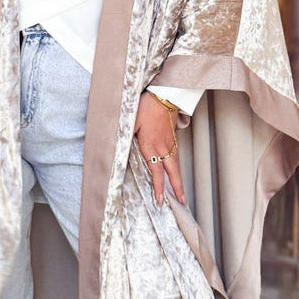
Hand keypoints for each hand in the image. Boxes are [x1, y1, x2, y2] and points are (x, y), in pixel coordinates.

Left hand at [134, 92, 185, 207]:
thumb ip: (124, 135)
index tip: (161, 200)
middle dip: (177, 189)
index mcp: (151, 146)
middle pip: (172, 173)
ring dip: (179, 181)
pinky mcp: (173, 138)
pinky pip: (176, 157)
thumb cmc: (146, 107)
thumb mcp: (130, 121)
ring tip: (182, 193)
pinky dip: (177, 168)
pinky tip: (176, 173)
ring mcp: (170, 143)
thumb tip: (116, 147)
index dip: (159, 187)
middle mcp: (163, 148)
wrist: (164, 96)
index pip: (156, 172)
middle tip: (182, 203)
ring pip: (176, 166)